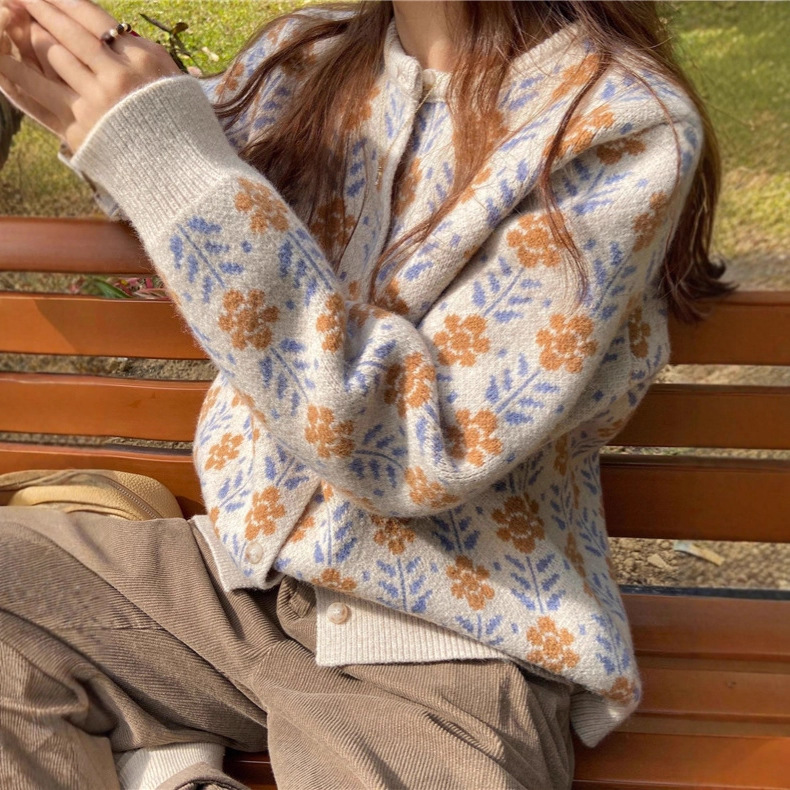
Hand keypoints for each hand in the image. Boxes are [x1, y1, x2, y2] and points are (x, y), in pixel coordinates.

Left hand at [0, 0, 181, 153]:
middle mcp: (115, 78)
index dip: (61, 0)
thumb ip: (138, 52)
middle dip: (38, 8)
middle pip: (68, 32)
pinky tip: (3, 57)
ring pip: (51, 55)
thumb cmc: (181, 126)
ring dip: (31, 36)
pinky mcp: (78, 128)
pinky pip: (38, 91)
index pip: (92, 17)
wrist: (180, 175)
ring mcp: (94, 103)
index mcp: (142, 60)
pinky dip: (17, 70)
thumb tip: (108, 30)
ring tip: (15, 22)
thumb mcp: (171, 78)